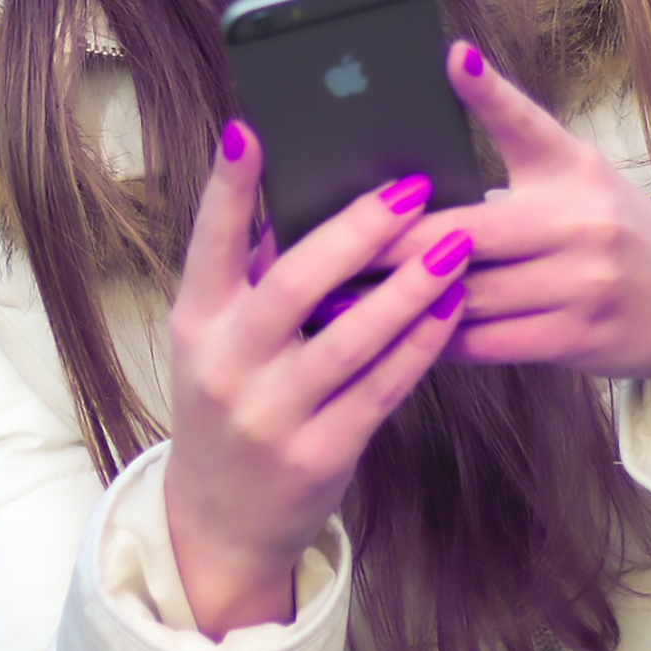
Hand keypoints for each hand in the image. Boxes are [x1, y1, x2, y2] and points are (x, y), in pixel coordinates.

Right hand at [164, 121, 470, 637]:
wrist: (220, 521)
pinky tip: (452, 308)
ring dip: (409, 287)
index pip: (207, 243)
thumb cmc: (231, 404)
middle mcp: (225, 365)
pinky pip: (382, 387)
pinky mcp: (319, 453)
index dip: (227, 188)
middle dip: (357, 232)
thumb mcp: (218, 342)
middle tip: (411, 188)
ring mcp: (271, 414)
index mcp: (195, 322)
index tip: (250, 129)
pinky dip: (420, 344)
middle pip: (294, 284)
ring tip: (455, 245)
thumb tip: (310, 198)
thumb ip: (252, 280)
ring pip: (350, 338)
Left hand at [380, 43, 650, 463]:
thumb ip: (514, 146)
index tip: (453, 56)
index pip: (527, 124)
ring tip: (340, 298)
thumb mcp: (577, 174)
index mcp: (575, 171)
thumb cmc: (615, 230)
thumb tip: (436, 110)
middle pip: (466, 231)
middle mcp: (583, 224)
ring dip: (402, 299)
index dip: (489, 90)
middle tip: (328, 243)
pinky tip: (396, 336)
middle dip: (390, 243)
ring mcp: (583, 285)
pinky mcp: (577, 339)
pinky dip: (437, 339)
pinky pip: (487, 342)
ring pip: (469, 294)